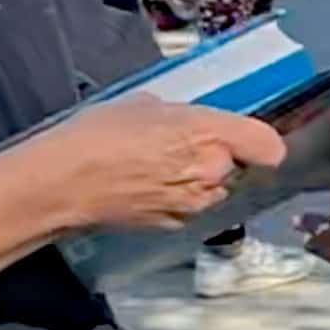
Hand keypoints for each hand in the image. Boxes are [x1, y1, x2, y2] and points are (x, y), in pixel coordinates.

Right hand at [22, 99, 286, 231]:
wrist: (61, 182)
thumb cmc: (99, 133)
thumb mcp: (146, 105)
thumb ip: (183, 116)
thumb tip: (190, 125)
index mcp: (209, 134)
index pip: (269, 146)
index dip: (259, 142)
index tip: (245, 138)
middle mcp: (211, 172)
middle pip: (237, 166)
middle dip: (218, 157)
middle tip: (181, 147)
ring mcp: (194, 203)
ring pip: (215, 189)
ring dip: (199, 180)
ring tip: (158, 168)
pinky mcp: (174, 225)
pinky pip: (189, 207)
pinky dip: (177, 199)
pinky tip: (146, 188)